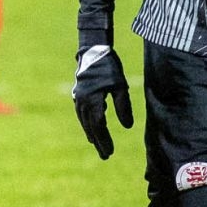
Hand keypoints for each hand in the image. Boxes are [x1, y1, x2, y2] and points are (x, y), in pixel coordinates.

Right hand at [72, 44, 132, 158]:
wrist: (93, 51)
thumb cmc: (109, 68)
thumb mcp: (120, 86)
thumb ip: (123, 106)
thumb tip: (128, 126)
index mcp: (93, 101)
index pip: (99, 126)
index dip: (104, 140)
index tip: (110, 152)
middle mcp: (82, 102)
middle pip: (91, 127)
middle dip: (98, 142)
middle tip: (105, 156)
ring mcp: (78, 99)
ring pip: (85, 122)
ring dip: (92, 134)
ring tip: (98, 145)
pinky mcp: (79, 95)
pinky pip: (83, 115)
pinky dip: (88, 124)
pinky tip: (93, 129)